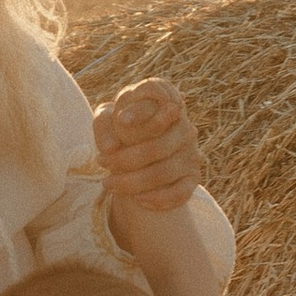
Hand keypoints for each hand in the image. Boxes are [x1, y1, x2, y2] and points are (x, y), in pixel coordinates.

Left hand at [94, 76, 203, 216]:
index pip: (161, 94)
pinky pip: (181, 192)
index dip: (144, 108)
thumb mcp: (108, 120)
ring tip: (109, 184)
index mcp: (163, 102)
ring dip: (133, 182)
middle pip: (157, 146)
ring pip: (164, 172)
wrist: (138, 152)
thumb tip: (111, 147)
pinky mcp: (193, 175)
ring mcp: (191, 150)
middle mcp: (182, 124)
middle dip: (125, 159)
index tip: (122, 121)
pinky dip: (159, 199)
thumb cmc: (121, 129)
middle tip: (101, 162)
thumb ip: (104, 122)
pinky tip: (138, 200)